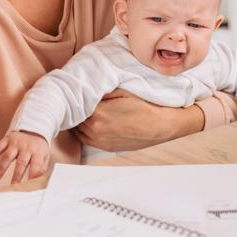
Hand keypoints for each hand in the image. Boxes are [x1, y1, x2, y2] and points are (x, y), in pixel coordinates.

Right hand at [0, 131, 50, 183]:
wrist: (34, 128)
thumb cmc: (38, 146)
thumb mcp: (45, 155)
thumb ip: (42, 167)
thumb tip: (39, 181)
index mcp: (38, 152)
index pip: (36, 165)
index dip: (33, 175)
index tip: (29, 185)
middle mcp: (27, 147)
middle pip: (21, 162)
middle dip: (17, 175)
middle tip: (13, 185)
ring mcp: (16, 143)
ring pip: (8, 156)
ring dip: (2, 167)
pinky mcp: (8, 138)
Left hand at [76, 90, 202, 151]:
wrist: (160, 126)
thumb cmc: (145, 107)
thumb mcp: (123, 91)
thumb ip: (103, 91)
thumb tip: (88, 89)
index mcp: (99, 113)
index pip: (77, 104)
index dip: (76, 98)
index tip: (75, 92)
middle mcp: (96, 129)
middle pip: (75, 118)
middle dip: (77, 109)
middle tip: (78, 101)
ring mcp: (100, 140)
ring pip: (78, 130)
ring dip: (79, 121)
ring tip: (84, 111)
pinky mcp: (105, 147)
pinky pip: (85, 139)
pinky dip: (84, 131)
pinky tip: (89, 123)